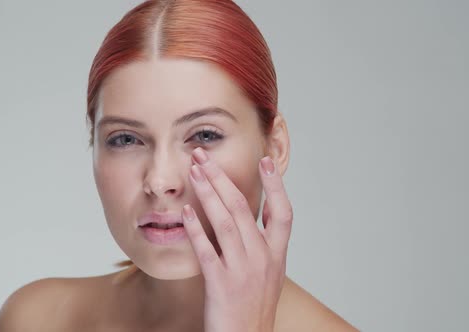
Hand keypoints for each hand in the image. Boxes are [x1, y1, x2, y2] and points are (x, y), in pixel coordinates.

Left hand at [182, 147, 292, 331]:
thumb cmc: (253, 308)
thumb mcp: (268, 273)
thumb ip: (263, 244)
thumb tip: (256, 212)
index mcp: (277, 255)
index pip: (283, 212)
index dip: (276, 185)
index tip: (265, 161)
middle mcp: (263, 258)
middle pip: (244, 208)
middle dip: (222, 177)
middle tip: (204, 155)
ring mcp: (243, 271)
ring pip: (225, 222)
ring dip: (208, 193)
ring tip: (193, 172)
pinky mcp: (221, 284)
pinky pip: (207, 251)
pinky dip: (196, 229)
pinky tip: (185, 212)